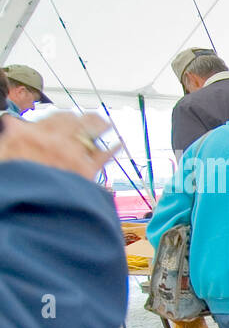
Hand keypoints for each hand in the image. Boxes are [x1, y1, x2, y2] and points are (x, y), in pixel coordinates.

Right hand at [0, 113, 116, 180]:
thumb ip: (13, 138)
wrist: (28, 209)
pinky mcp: (86, 170)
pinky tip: (119, 144)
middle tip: (89, 119)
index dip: (62, 118)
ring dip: (98, 125)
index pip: (50, 118)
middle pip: (72, 120)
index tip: (67, 120)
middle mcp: (51, 139)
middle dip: (81, 119)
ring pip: (90, 129)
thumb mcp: (4, 157)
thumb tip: (12, 123)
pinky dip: (112, 148)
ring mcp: (71, 153)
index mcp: (26, 136)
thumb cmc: (15, 184)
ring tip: (105, 124)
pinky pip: (104, 155)